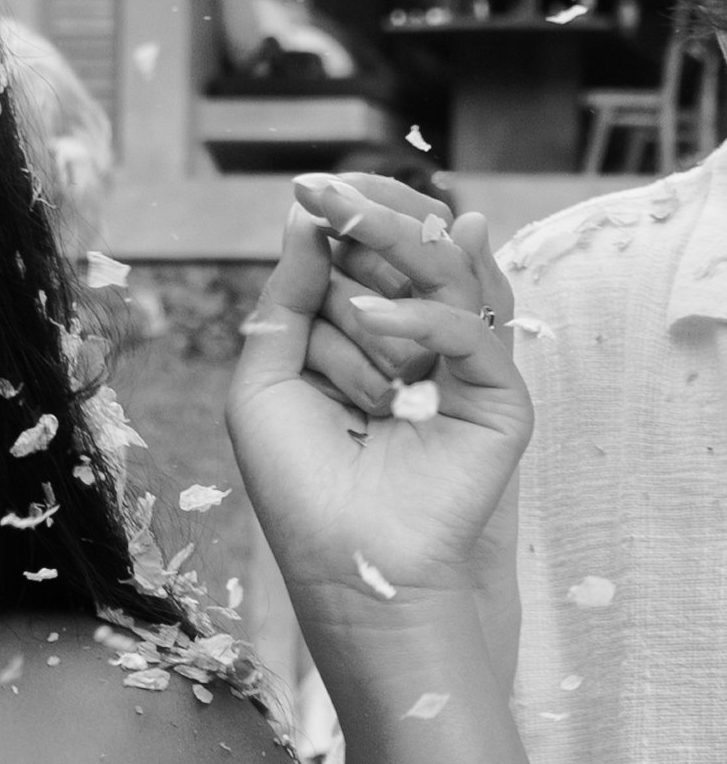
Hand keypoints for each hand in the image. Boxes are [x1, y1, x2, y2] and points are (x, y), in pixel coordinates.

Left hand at [227, 173, 530, 622]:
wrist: (352, 575)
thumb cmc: (302, 492)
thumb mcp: (265, 385)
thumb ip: (284, 303)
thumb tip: (300, 219)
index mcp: (368, 345)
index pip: (368, 262)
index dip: (344, 222)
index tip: (306, 188)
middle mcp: (419, 350)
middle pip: (411, 258)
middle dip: (367, 220)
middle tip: (324, 190)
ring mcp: (462, 371)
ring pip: (447, 278)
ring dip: (393, 242)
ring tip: (346, 219)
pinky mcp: (499, 399)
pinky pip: (469, 331)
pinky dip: (420, 316)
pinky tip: (369, 315)